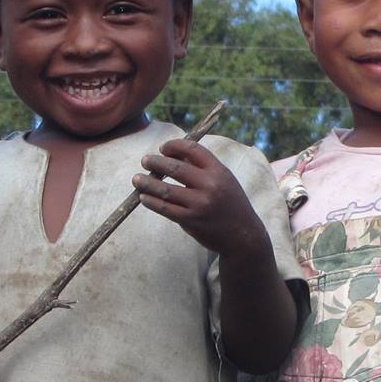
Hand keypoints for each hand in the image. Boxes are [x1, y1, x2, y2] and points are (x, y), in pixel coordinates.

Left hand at [133, 139, 263, 257]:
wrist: (243, 235)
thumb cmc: (231, 204)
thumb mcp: (224, 180)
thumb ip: (203, 167)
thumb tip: (176, 153)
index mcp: (219, 171)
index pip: (193, 149)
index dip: (174, 146)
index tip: (163, 148)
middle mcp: (210, 185)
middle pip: (175, 167)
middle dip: (156, 162)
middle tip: (145, 160)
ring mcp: (200, 203)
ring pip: (166, 189)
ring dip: (147, 182)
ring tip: (136, 179)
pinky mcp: (191, 220)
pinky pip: (166, 208)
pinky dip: (152, 202)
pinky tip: (143, 197)